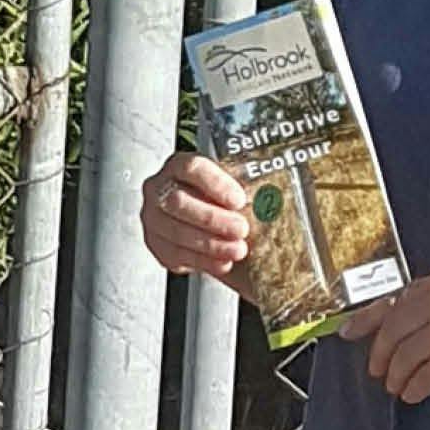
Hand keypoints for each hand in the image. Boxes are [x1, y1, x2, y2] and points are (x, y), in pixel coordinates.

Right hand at [139, 153, 252, 279]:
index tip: (239, 200)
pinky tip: (223, 262)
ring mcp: (154, 217)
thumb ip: (249, 190)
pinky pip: (175, 254)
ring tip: (238, 250)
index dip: (215, 184)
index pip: (191, 168)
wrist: (211, 226)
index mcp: (179, 166)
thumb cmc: (224, 203)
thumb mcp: (235, 188)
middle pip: (179, 201)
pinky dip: (202, 261)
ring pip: (176, 231)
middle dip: (212, 218)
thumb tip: (275, 196)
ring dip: (210, 244)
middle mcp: (159, 189)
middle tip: (241, 229)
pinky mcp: (157, 244)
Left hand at [339, 266, 429, 402]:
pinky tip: (413, 394)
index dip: (366, 319)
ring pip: (405, 355)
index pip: (395, 299)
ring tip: (396, 385)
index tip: (347, 333)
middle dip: (380, 352)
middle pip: (394, 328)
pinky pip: (423, 377)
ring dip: (396, 375)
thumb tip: (401, 321)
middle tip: (377, 369)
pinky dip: (414, 388)